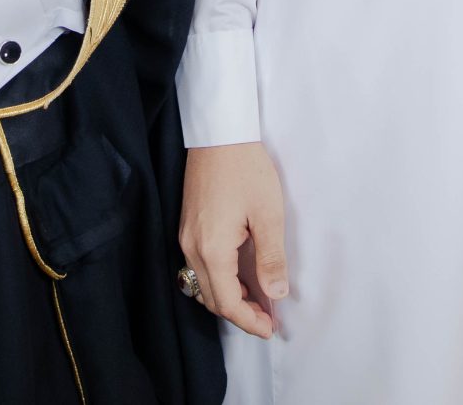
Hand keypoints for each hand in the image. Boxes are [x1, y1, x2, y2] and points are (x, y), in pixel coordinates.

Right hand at [180, 141, 289, 337]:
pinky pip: (198, 266)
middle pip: (211, 299)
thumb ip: (271, 259)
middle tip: (267, 318)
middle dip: (239, 314)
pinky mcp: (187, 227)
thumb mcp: (268, 215)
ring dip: (228, 298)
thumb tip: (276, 294)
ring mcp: (186, 237)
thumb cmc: (246, 169)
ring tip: (257, 299)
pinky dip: (218, 280)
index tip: (270, 328)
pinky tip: (239, 275)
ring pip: (203, 284)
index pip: (227, 302)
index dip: (249, 321)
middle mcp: (192, 248)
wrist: (219, 134)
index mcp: (212, 249)